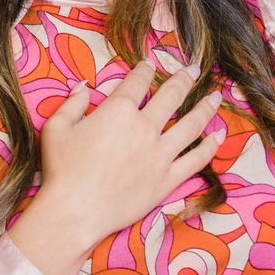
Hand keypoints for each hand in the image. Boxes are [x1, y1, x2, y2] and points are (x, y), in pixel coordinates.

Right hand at [6, 59, 223, 274]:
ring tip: (216, 98)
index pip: (137, 82)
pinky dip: (210, 146)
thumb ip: (72, 103)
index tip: (149, 64)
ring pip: (192, 124)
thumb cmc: (62, 170)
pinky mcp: (168, 179)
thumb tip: (83, 87)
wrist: (76, 210)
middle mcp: (145, 127)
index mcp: (119, 110)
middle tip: (192, 69)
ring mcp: (161, 154)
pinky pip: (196, 160)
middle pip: (172, 96)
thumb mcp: (56, 128)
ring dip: (206, 108)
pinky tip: (218, 136)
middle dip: (184, 79)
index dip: (144, 69)